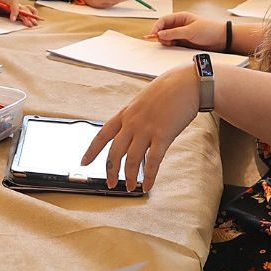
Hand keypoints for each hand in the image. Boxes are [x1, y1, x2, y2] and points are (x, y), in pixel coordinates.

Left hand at [0, 0, 40, 26]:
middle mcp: (12, 1)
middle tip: (28, 24)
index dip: (14, 11)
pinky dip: (32, 12)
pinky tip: (34, 18)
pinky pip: (27, 8)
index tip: (13, 19)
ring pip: (26, 8)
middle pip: (22, 7)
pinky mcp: (17, 8)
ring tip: (34, 23)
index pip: (13, 3)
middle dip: (26, 16)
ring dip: (31, 15)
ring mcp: (16, 4)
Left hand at [82, 66, 198, 190]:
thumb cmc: (167, 91)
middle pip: (114, 152)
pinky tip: (147, 185)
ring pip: (131, 160)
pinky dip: (149, 176)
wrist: (186, 83)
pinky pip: (152, 161)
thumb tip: (131, 132)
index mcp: (125, 114)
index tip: (83, 162)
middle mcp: (132, 123)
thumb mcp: (142, 101)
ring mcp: (146, 129)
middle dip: (111, 171)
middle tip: (110, 184)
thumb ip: (134, 117)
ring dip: (129, 177)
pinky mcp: (163, 135)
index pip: (102, 135)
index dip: (92, 150)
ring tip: (130, 188)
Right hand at [146, 12, 225, 48]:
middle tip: (160, 41)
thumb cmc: (210, 30)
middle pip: (163, 29)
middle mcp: (180, 25)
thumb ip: (174, 33)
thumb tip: (160, 34)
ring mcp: (182, 33)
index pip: (164, 20)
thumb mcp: (191, 31)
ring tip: (169, 43)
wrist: (222, 39)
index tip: (153, 35)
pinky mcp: (184, 42)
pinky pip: (173, 43)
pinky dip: (170, 45)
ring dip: (165, 40)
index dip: (157, 27)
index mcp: (181, 17)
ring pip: (167, 37)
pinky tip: (172, 46)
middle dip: (160, 35)